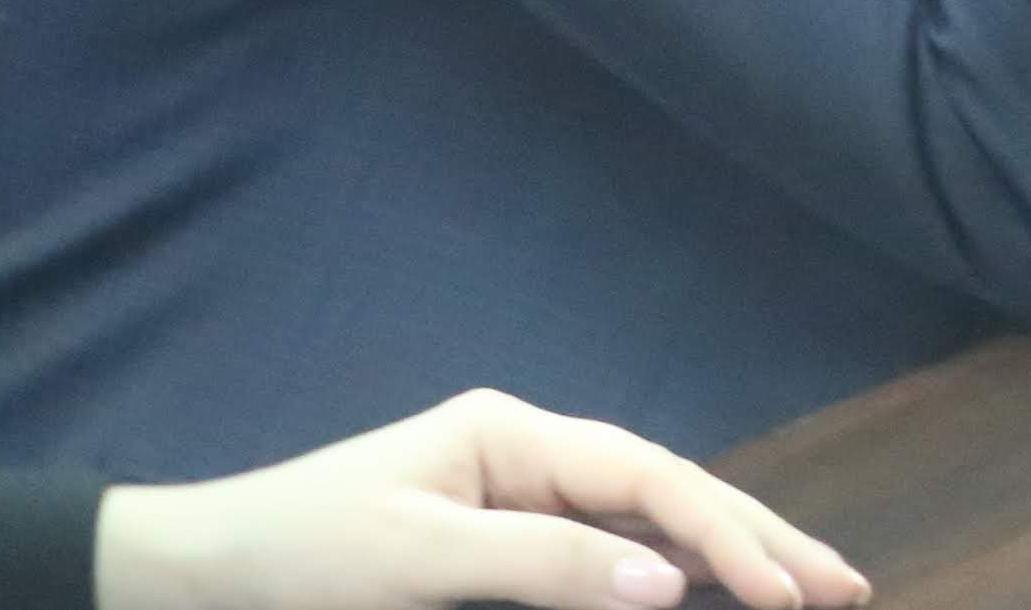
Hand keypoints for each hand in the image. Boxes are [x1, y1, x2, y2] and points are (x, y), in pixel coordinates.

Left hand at [92, 388, 866, 609]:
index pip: (649, 479)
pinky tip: (702, 596)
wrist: (185, 581)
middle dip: (757, 538)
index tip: (795, 593)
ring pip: (642, 528)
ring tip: (805, 590)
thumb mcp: (414, 561)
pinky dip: (661, 578)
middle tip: (845, 588)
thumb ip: (540, 564)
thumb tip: (665, 579)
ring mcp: (510, 504)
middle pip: (664, 493)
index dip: (729, 535)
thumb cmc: (293, 559)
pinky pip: (597, 560)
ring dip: (722, 559)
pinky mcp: (491, 556)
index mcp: (510, 435)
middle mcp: (523, 458)